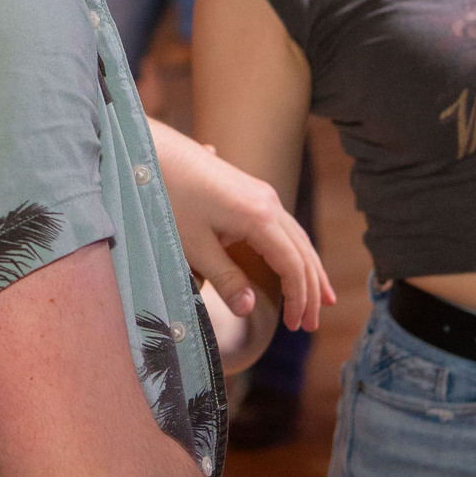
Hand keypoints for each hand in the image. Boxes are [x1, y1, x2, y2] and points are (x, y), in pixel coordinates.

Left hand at [153, 126, 328, 330]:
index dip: (298, 298)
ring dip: (308, 270)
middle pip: (303, 251)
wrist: (154, 151)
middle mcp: (269, 203)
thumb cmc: (169, 197)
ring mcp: (261, 194)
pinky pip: (283, 227)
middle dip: (311, 289)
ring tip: (321, 298)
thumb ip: (224, 278)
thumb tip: (249, 309)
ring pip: (297, 237)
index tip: (298, 325)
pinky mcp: (250, 192)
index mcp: (259, 217)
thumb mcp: (193, 245)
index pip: (293, 265)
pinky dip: (294, 251)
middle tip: (312, 323)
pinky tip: (296, 264)